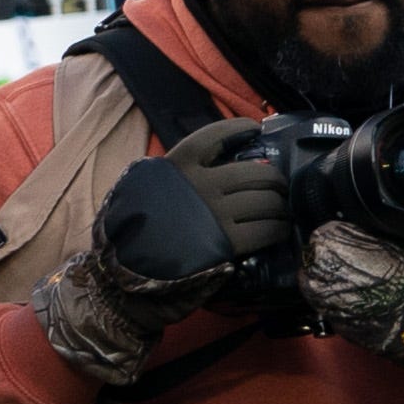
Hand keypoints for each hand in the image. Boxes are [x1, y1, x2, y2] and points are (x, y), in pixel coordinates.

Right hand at [27, 115, 286, 387]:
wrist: (121, 274)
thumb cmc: (128, 233)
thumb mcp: (143, 190)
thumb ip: (173, 178)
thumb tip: (214, 168)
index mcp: (176, 166)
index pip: (214, 135)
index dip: (238, 128)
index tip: (255, 129)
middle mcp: (200, 184)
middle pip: (255, 173)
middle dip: (273, 180)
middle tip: (278, 187)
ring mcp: (215, 213)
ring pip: (266, 200)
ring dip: (280, 205)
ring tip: (282, 210)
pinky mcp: (227, 242)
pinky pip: (265, 230)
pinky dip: (278, 228)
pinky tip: (280, 229)